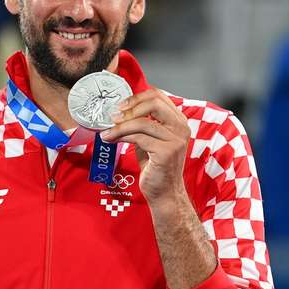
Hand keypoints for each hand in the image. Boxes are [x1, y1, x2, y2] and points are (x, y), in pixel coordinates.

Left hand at [100, 89, 190, 206]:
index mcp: (178, 121)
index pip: (158, 96)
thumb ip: (143, 124)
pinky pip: (139, 137)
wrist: (165, 192)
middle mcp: (180, 128)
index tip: (121, 105)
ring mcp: (175, 140)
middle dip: (129, 108)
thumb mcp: (151, 139)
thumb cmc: (157, 166)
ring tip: (108, 132)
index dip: (137, 97)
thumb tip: (120, 111)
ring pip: (142, 122)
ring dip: (120, 126)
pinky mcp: (166, 152)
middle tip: (114, 116)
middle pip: (154, 103)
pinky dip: (121, 137)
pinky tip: (112, 140)